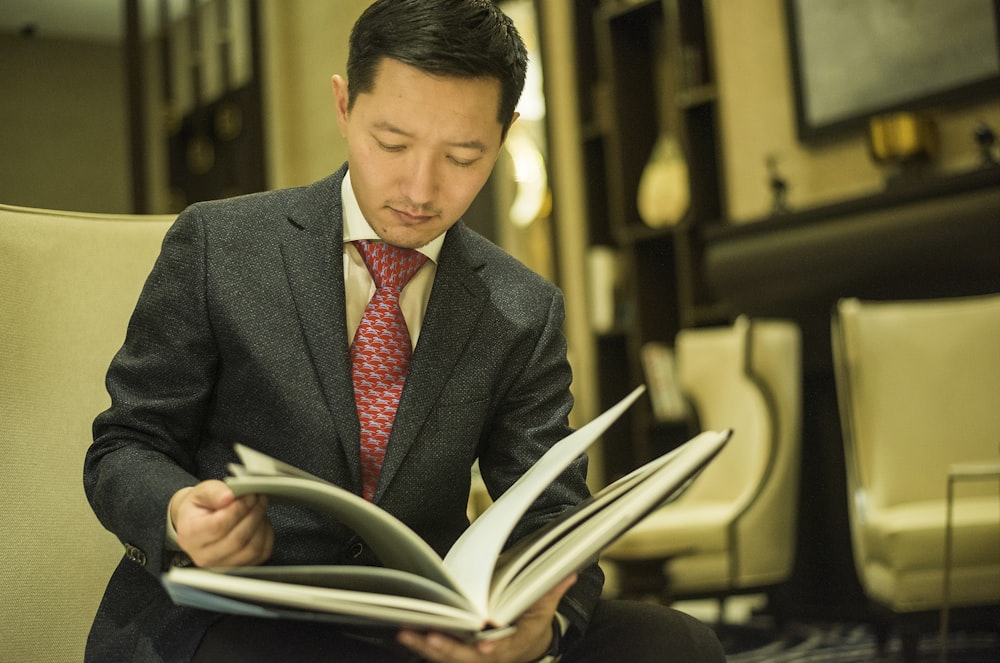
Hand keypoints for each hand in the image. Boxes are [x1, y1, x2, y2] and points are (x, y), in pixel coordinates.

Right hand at [169, 480, 273, 566]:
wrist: (196, 522)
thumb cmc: (199, 508)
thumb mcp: (201, 492)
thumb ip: (214, 492)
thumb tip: (228, 497)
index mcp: (191, 536)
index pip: (219, 526)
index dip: (239, 508)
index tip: (248, 495)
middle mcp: (204, 555)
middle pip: (237, 539)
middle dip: (253, 515)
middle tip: (258, 498)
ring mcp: (221, 565)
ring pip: (251, 549)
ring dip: (261, 525)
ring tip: (260, 507)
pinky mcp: (238, 567)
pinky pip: (260, 554)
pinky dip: (266, 536)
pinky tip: (261, 522)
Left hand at [397, 573, 575, 662]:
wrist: (526, 648)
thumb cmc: (532, 624)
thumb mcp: (544, 608)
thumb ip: (552, 590)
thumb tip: (569, 572)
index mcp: (515, 644)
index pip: (503, 649)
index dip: (493, 649)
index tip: (483, 647)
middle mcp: (491, 657)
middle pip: (468, 658)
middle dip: (448, 648)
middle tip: (430, 635)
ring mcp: (473, 659)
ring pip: (448, 658)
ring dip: (426, 646)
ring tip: (406, 631)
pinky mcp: (459, 656)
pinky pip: (439, 654)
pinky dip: (422, 645)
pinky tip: (405, 632)